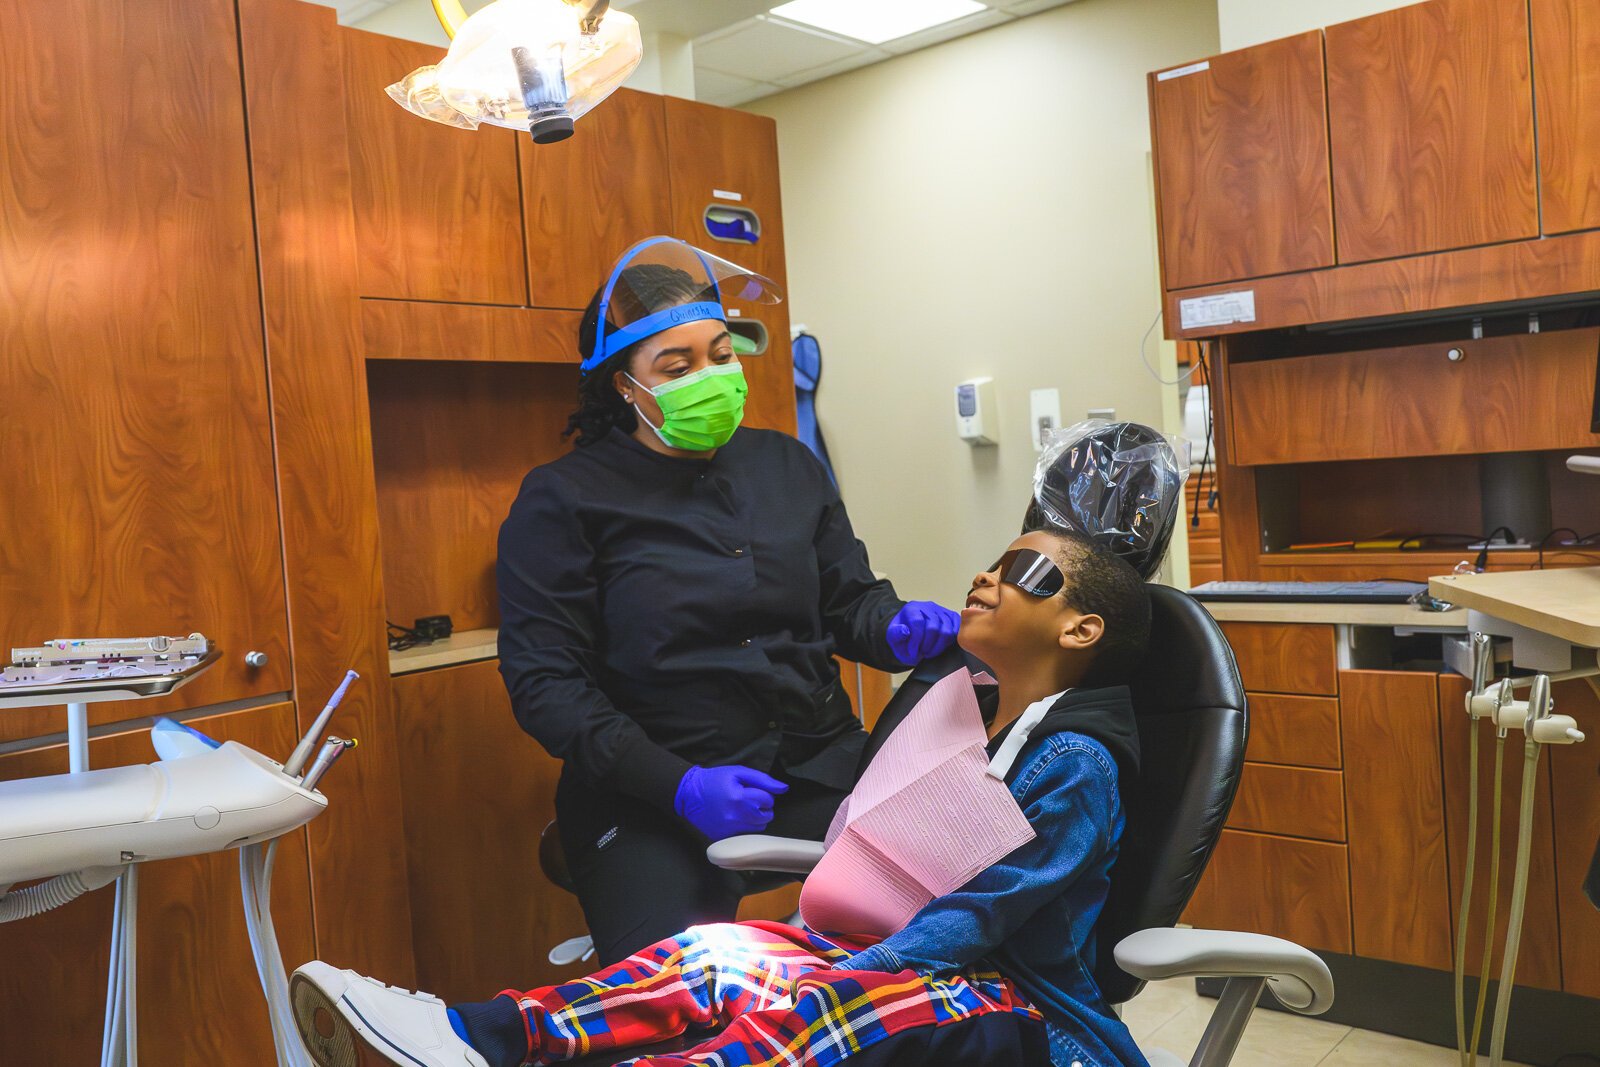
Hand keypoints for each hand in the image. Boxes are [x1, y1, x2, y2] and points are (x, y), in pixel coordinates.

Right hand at [673, 764, 789, 840]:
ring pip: (758, 828)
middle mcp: (736, 817)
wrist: (688, 794)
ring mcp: (729, 830)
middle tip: (748, 800)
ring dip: (755, 819)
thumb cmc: (714, 780)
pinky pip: (746, 835)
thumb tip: (784, 788)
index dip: (763, 794)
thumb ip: (763, 780)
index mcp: (740, 798)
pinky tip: (734, 818)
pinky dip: (744, 827)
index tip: (751, 791)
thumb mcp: (737, 772)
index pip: (768, 800)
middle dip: (761, 808)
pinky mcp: (724, 838)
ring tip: (742, 809)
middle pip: (766, 817)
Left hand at [886, 601, 959, 665]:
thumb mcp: (893, 637)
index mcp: (912, 608)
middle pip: (933, 628)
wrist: (913, 637)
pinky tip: (939, 647)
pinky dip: (950, 643)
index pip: (917, 623)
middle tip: (922, 653)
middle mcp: (928, 606)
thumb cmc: (904, 637)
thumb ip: (895, 634)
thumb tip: (904, 631)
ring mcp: (942, 611)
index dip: (915, 641)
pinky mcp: (953, 618)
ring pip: (947, 631)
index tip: (912, 652)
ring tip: (929, 652)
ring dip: (938, 647)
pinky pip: (957, 631)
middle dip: (927, 646)